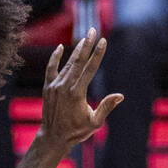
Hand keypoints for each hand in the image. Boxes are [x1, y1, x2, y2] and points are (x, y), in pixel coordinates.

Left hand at [39, 29, 122, 152]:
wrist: (53, 137)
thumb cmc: (76, 131)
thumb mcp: (95, 122)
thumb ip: (106, 107)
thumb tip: (120, 96)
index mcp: (77, 93)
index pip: (90, 68)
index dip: (98, 54)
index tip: (103, 41)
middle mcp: (65, 86)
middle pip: (78, 61)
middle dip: (87, 44)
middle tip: (93, 30)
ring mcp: (55, 86)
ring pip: (67, 63)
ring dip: (76, 50)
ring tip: (85, 38)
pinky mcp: (48, 87)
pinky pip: (51, 68)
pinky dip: (55, 58)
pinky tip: (60, 47)